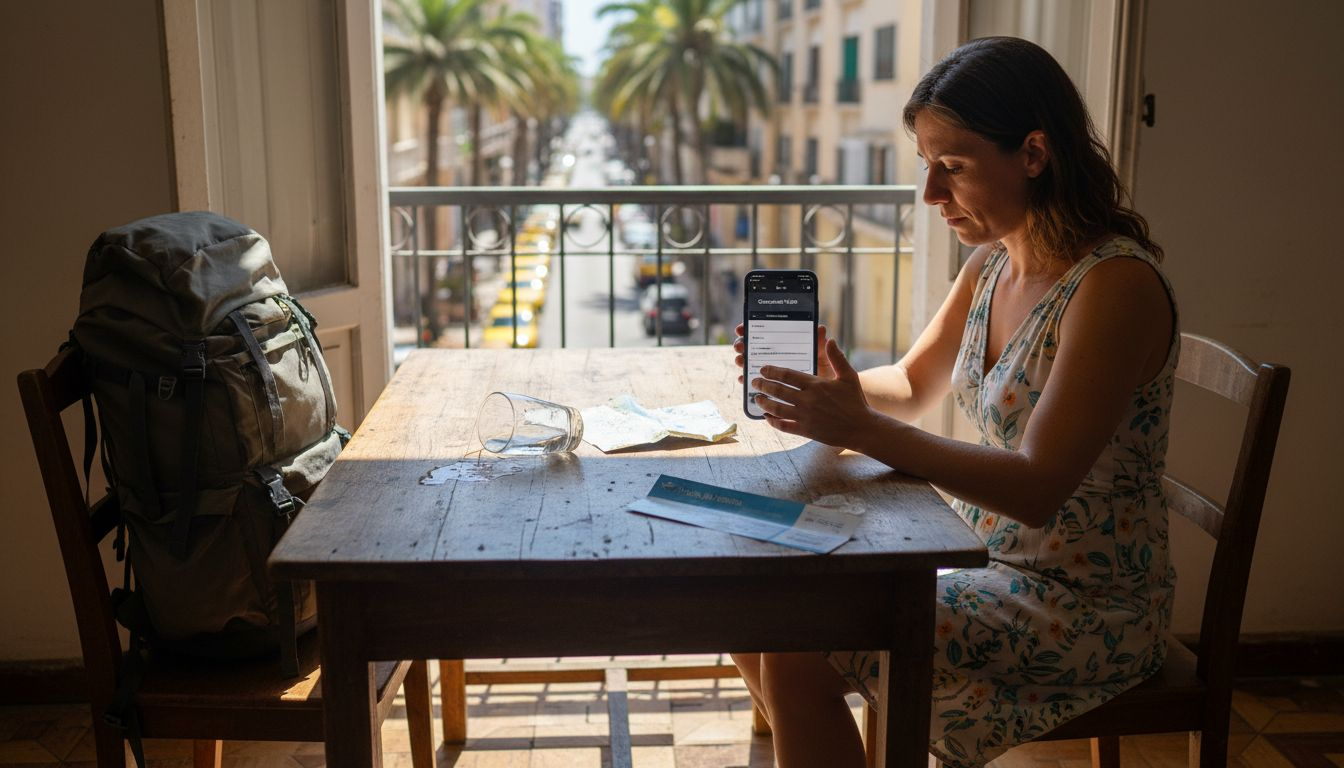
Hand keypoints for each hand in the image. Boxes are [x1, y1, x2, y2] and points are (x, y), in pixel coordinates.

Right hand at [733, 324, 834, 383]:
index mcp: (785, 345)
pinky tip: (743, 379)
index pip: (763, 333)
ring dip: (742, 361)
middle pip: (751, 347)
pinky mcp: (767, 387)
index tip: (741, 328)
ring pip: (748, 363)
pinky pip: (752, 383)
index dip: (750, 329)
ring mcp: (769, 372)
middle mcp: (773, 356)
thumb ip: (820, 345)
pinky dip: (745, 380)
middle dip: (742, 345)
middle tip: (740, 346)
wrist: (826, 400)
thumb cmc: (823, 375)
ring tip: (740, 361)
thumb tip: (821, 329)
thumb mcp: (823, 359)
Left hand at [751, 338, 876, 447]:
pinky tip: (767, 417)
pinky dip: (773, 422)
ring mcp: (805, 416)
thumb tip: (830, 339)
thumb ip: (836, 358)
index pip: (787, 375)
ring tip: (756, 399)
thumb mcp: (848, 376)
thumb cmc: (855, 401)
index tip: (763, 369)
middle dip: (763, 385)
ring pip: (777, 408)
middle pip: (778, 390)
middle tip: (754, 382)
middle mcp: (807, 400)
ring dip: (764, 403)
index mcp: (815, 385)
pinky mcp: (806, 430)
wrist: (861, 428)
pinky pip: (784, 426)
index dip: (772, 371)